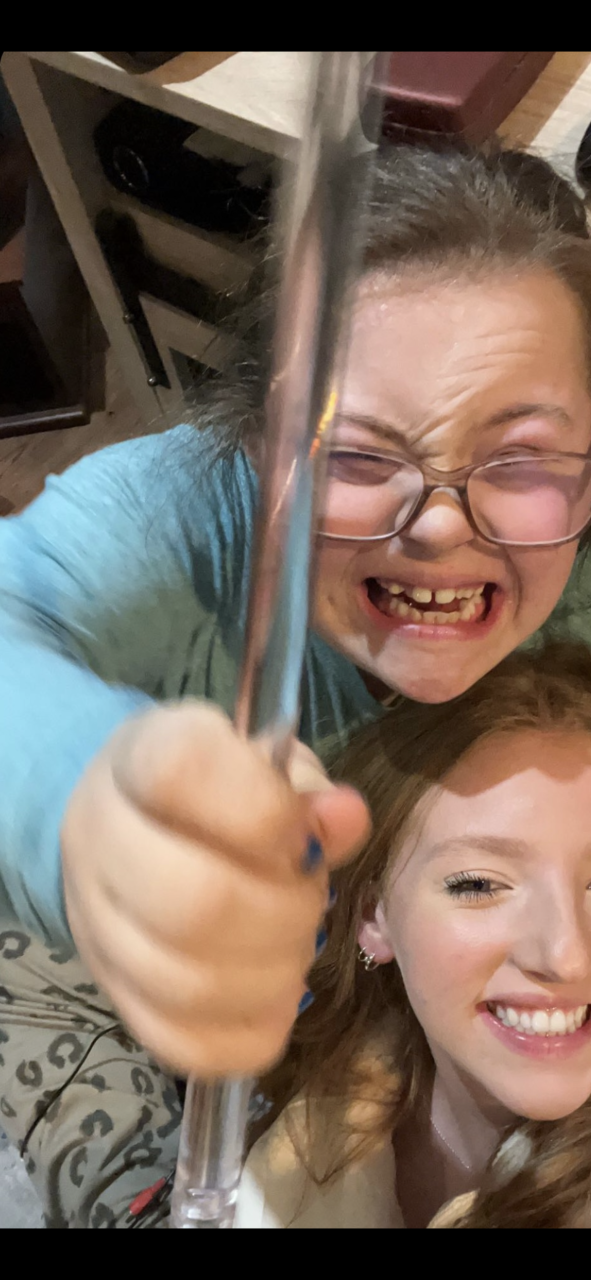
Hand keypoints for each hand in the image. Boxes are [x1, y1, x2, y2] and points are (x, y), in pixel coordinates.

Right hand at [61, 702, 369, 1076]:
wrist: (124, 825)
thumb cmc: (214, 790)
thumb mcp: (260, 765)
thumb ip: (307, 792)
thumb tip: (346, 817)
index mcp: (141, 759)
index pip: (181, 771)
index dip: (260, 808)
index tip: (300, 830)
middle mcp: (101, 840)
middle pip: (191, 900)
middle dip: (282, 913)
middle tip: (310, 902)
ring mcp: (98, 927)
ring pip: (187, 983)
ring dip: (272, 975)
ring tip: (295, 948)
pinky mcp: (115, 997)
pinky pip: (183, 1045)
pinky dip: (250, 1033)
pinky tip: (276, 998)